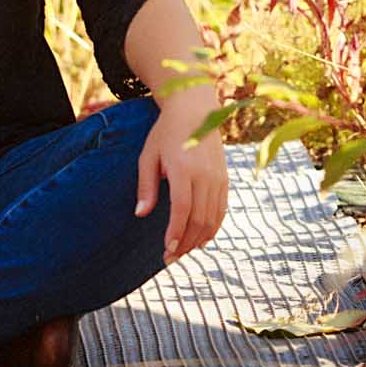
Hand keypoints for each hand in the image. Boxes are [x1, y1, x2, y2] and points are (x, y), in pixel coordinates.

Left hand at [135, 89, 228, 264]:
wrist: (195, 109)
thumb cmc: (166, 132)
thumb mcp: (149, 155)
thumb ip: (146, 186)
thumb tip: (141, 214)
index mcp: (184, 168)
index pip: (182, 208)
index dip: (176, 232)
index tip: (167, 250)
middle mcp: (205, 174)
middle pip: (199, 218)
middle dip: (185, 242)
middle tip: (170, 258)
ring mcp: (218, 177)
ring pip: (212, 218)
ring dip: (198, 239)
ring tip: (182, 251)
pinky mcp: (225, 178)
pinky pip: (221, 210)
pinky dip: (212, 228)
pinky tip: (200, 239)